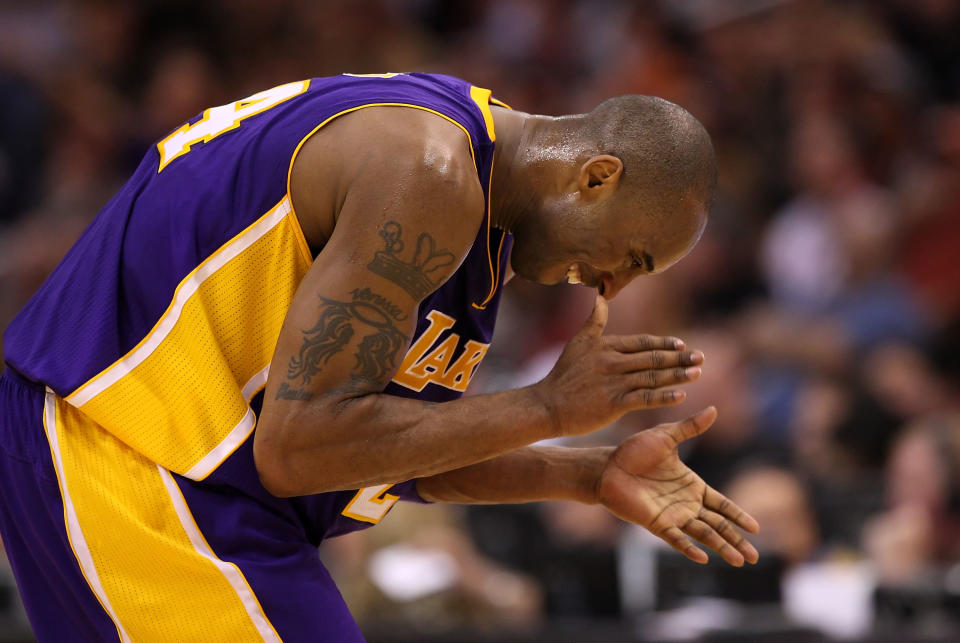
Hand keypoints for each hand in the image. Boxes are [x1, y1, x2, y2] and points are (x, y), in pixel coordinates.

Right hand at [533, 294, 703, 436]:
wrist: (547, 405)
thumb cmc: (563, 375)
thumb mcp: (578, 342)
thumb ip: (594, 321)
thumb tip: (600, 295)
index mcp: (607, 346)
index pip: (643, 342)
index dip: (664, 344)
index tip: (682, 344)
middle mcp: (613, 362)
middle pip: (653, 358)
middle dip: (680, 358)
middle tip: (701, 357)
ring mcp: (614, 383)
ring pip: (653, 377)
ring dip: (678, 375)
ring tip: (698, 373)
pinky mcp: (613, 403)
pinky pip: (644, 398)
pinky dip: (664, 396)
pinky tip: (681, 396)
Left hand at [597, 407, 759, 565]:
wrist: (607, 466)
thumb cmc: (634, 451)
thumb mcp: (666, 436)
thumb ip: (690, 427)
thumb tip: (714, 409)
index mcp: (692, 485)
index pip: (722, 505)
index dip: (738, 516)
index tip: (756, 528)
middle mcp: (686, 504)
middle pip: (718, 525)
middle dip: (737, 540)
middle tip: (754, 557)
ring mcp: (672, 515)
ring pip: (703, 534)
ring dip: (721, 547)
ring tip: (739, 561)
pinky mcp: (656, 523)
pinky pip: (675, 538)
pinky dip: (688, 548)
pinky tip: (702, 558)